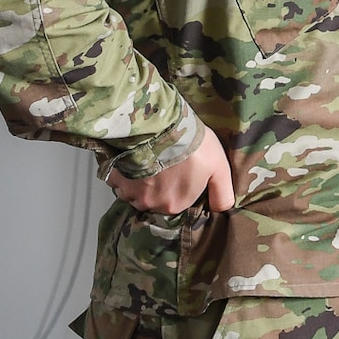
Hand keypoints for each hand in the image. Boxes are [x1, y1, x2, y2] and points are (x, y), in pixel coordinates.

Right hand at [106, 130, 233, 214]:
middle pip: (155, 199)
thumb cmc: (192, 147)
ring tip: (151, 160)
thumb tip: (223, 210)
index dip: (181, 187)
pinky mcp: (115, 178)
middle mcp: (151, 204)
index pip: (177, 202)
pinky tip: (133, 159)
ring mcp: (131, 192)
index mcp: (176, 205)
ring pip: (135, 191)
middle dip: (160, 186)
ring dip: (140, 181)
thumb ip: (222, 194)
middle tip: (166, 165)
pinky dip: (123, 172)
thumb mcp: (219, 169)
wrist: (159, 128)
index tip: (182, 172)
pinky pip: (118, 180)